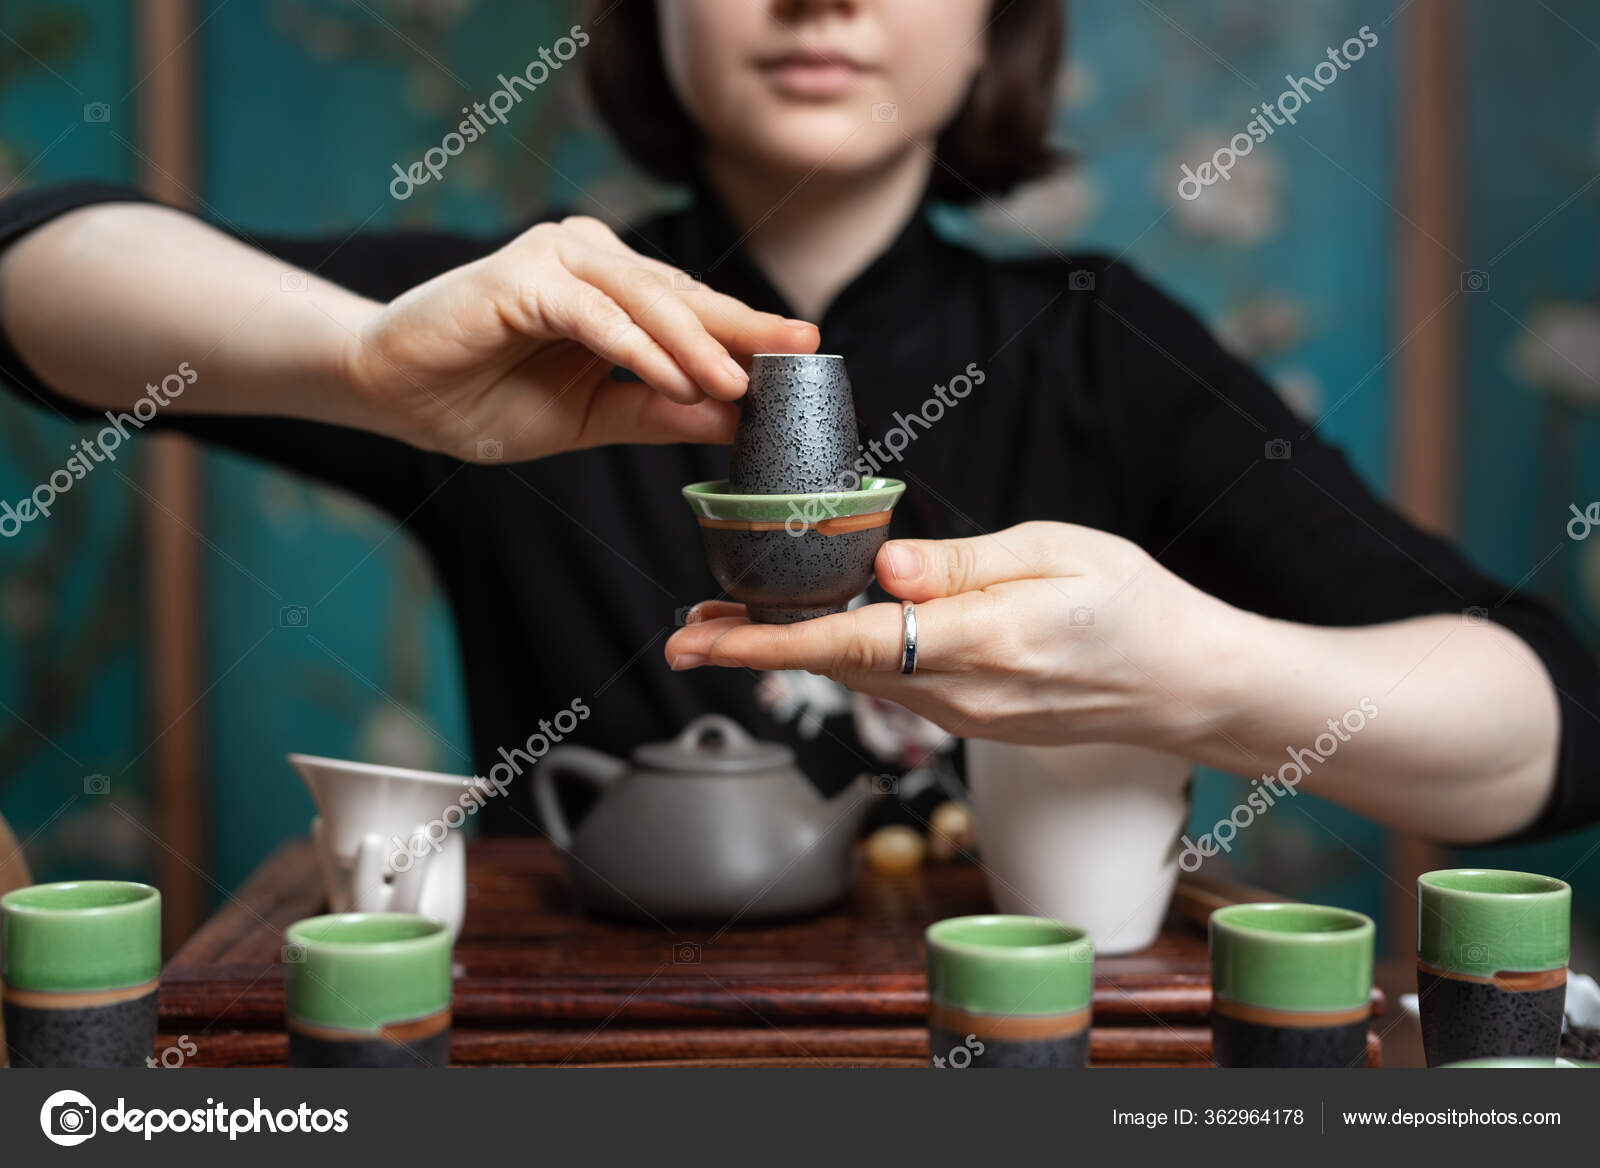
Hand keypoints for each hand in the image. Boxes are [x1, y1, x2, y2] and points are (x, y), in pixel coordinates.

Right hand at [342, 215, 816, 460]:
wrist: (396, 395)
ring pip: (646, 302)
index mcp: (612, 287)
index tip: (807, 356)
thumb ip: (661, 411)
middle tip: (804, 350)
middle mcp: (590, 259)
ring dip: (696, 345)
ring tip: (742, 383)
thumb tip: (737, 420)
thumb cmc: (487, 399)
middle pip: (682, 297)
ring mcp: (555, 260)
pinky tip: (678, 378)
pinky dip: (638, 349)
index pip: (693, 310)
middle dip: (745, 329)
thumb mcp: (594, 417)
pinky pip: (596, 317)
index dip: (749, 334)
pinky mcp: (521, 278)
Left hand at [664, 521, 1236, 747]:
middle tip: (685, 624)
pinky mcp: (969, 720)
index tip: (700, 636)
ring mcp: (964, 717)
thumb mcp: (1057, 552)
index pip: (853, 642)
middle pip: (837, 668)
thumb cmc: (1132, 602)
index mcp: (987, 640)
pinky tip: (815, 634)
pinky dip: (840, 660)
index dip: (767, 641)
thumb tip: (884, 566)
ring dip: (791, 653)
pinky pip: (891, 686)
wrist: (1186, 685)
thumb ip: (964, 563)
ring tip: (727, 621)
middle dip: (755, 648)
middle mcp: (963, 694)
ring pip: (858, 679)